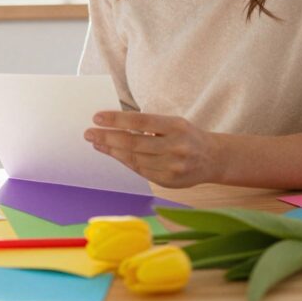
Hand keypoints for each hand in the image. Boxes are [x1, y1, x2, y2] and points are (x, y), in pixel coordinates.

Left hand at [84, 110, 222, 187]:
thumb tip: (114, 124)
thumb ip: (148, 125)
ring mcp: (173, 167)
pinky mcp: (169, 182)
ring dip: (112, 151)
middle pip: (134, 143)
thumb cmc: (186, 136)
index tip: (97, 117)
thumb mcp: (173, 123)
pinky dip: (125, 162)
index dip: (117, 119)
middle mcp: (176, 147)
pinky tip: (114, 154)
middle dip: (108, 138)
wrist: (212, 159)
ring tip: (97, 144)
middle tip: (89, 133)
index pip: (141, 121)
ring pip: (135, 159)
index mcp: (176, 127)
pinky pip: (141, 171)